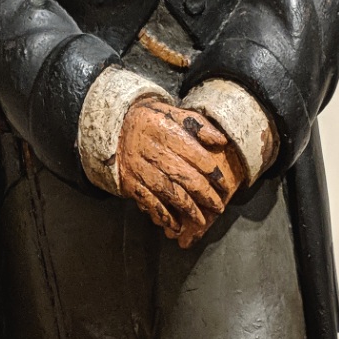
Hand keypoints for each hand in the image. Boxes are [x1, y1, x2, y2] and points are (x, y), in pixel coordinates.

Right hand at [117, 100, 247, 246]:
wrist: (114, 128)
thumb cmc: (150, 121)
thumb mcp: (174, 113)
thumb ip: (199, 125)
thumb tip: (221, 141)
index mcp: (167, 132)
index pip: (198, 156)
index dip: (214, 174)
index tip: (225, 186)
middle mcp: (153, 151)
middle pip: (186, 177)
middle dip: (206, 196)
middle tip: (219, 207)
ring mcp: (140, 169)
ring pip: (170, 192)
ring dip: (188, 209)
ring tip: (201, 220)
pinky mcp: (130, 182)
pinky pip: (149, 202)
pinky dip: (163, 215)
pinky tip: (175, 224)